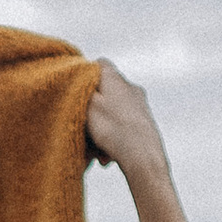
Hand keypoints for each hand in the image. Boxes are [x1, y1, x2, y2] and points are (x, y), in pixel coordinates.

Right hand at [85, 60, 170, 189]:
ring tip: (96, 150)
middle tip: (84, 128)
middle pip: (105, 93)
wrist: (143, 156)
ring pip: (113, 113)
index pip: (99, 65)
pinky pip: (123, 128)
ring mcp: (140, 105)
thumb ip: (81, 87)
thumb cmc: (113, 129)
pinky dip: (114, 139)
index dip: (85, 77)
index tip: (76, 93)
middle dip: (93, 111)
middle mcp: (131, 87)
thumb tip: (80, 76)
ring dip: (102, 129)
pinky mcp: (145, 124)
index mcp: (115, 78)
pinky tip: (108, 156)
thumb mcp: (87, 104)